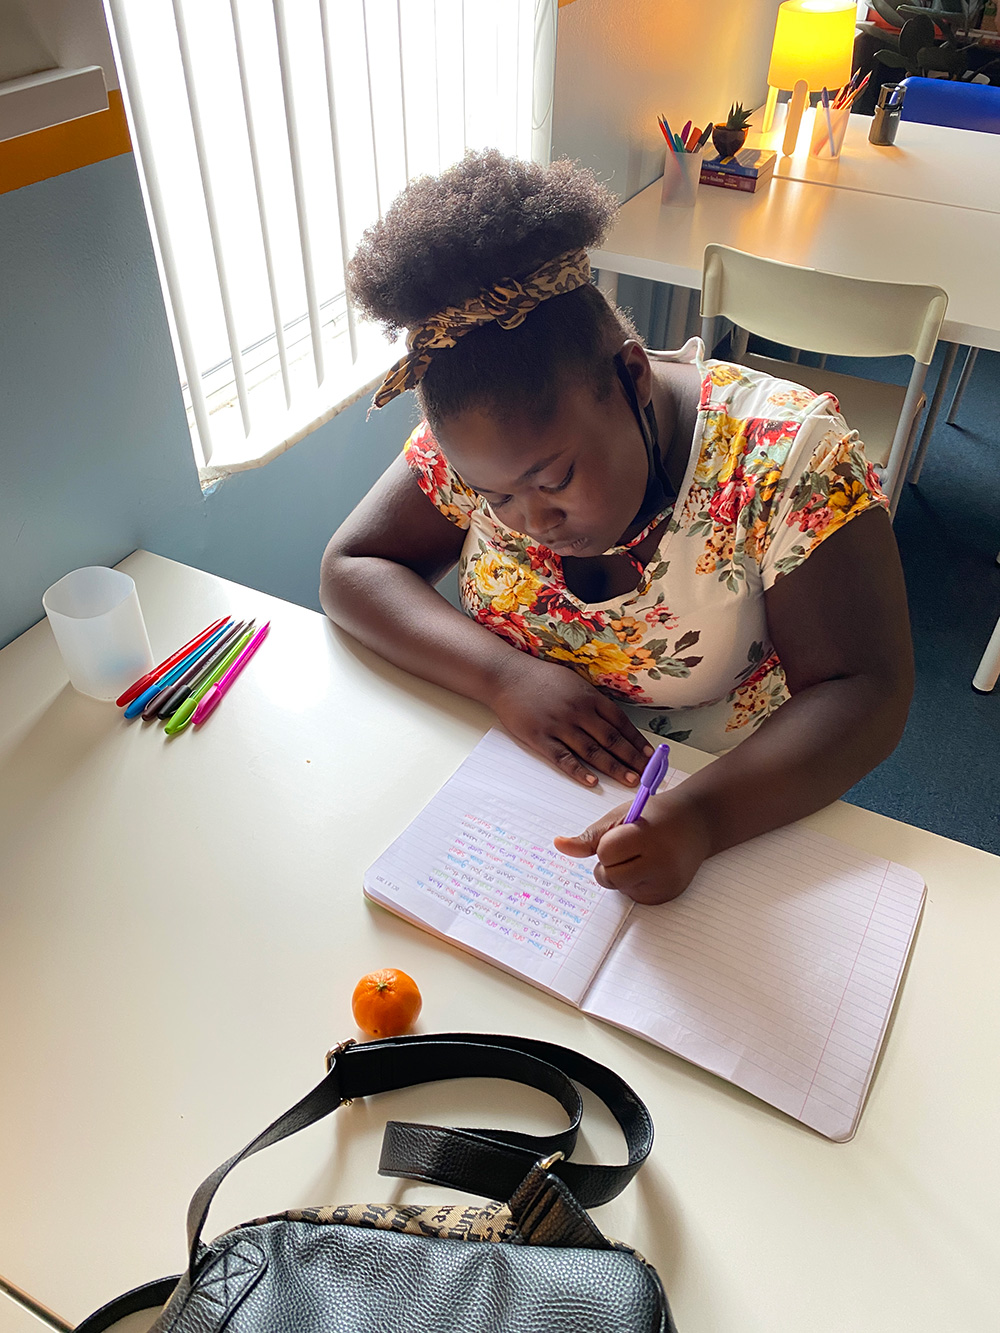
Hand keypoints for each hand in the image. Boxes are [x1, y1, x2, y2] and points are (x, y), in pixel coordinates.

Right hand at [486, 655, 652, 786]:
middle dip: (632, 758)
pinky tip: (592, 781)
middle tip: (648, 774)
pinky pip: (563, 758)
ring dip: (613, 767)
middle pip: (612, 739)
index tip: (651, 755)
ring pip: (592, 751)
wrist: (507, 676)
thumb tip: (614, 721)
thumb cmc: (541, 678)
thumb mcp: (574, 682)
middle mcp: (578, 712)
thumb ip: (593, 701)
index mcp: (589, 697)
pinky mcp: (540, 738)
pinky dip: (578, 771)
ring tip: (630, 780)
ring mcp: (559, 726)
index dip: (637, 741)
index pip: (621, 723)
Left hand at [553, 790, 712, 903]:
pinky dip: (634, 884)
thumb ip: (590, 835)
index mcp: (648, 837)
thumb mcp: (622, 816)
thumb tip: (559, 845)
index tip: (623, 833)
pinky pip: (633, 897)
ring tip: (642, 854)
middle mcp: (661, 864)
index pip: (606, 853)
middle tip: (629, 846)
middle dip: (610, 863)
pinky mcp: (667, 896)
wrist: (697, 823)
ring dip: (622, 874)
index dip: (607, 843)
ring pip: (619, 888)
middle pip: (609, 877)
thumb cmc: (656, 815)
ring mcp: (666, 883)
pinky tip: (650, 867)